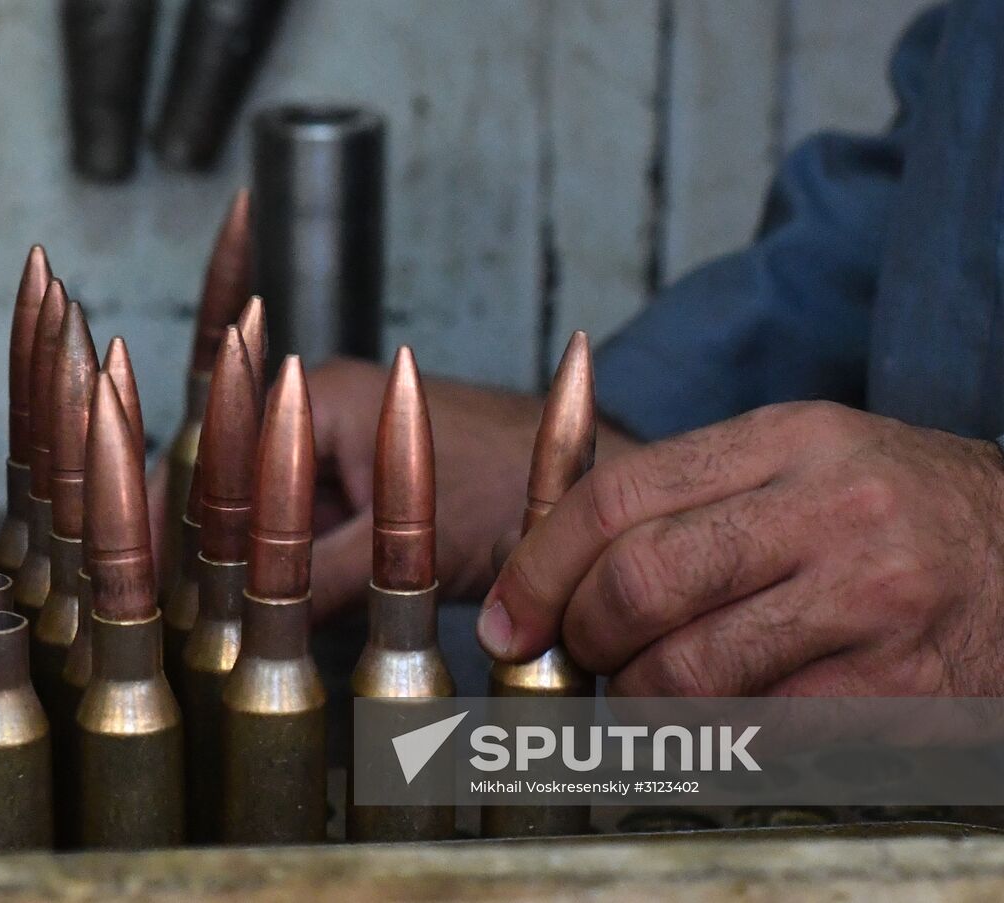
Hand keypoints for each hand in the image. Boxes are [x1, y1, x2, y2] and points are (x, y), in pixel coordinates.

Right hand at [149, 357, 553, 618]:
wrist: (587, 486)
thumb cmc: (509, 489)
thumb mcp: (409, 543)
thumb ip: (319, 578)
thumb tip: (245, 623)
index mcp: (319, 398)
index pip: (212, 454)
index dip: (167, 514)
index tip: (139, 573)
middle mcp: (319, 411)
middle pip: (229, 478)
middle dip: (198, 539)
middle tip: (163, 604)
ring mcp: (342, 448)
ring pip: (264, 506)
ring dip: (241, 553)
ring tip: (205, 612)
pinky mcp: (364, 483)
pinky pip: (304, 519)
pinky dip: (284, 555)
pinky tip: (263, 599)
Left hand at [479, 401, 1003, 696]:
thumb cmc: (892, 516)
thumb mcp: (798, 462)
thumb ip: (685, 499)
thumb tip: (546, 568)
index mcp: (786, 440)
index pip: (617, 498)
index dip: (538, 567)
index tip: (508, 618)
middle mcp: (830, 510)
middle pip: (639, 583)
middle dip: (580, 637)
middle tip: (580, 656)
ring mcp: (871, 601)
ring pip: (685, 674)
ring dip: (636, 702)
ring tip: (648, 692)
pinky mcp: (900, 691)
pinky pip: (755, 735)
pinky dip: (711, 744)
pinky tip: (721, 723)